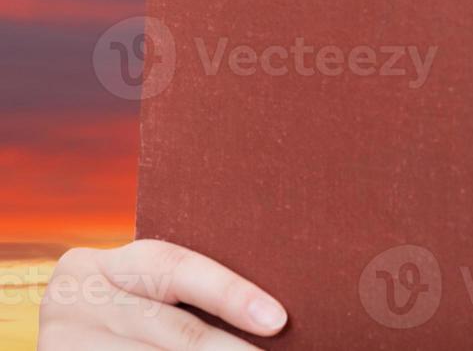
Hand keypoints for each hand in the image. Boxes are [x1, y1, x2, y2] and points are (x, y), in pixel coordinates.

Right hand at [38, 240, 286, 349]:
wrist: (82, 347)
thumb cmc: (133, 326)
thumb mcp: (145, 302)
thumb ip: (189, 301)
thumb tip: (274, 319)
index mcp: (100, 266)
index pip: (176, 269)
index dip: (231, 294)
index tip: (277, 321)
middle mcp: (71, 302)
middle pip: (175, 331)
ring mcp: (60, 346)